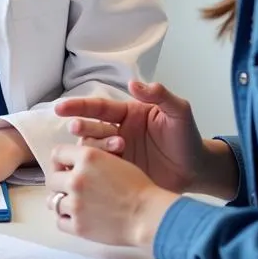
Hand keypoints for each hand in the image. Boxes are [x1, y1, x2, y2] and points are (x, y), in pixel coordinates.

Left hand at [46, 144, 177, 247]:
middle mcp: (77, 178)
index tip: (64, 167)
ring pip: (53, 202)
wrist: (148, 215)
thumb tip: (72, 165)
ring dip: (62, 202)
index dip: (60, 161)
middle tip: (68, 188)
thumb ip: (90, 160)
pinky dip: (67, 220)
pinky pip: (59, 222)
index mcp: (87, 157)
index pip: (57, 153)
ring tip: (75, 204)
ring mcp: (75, 203)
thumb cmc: (138, 187)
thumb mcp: (113, 160)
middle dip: (58, 183)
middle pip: (51, 179)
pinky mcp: (78, 226)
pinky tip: (79, 218)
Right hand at [56, 81, 227, 196]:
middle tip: (76, 128)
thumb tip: (134, 83)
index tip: (61, 107)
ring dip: (97, 146)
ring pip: (93, 149)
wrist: (197, 170)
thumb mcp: (178, 111)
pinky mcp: (120, 174)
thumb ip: (160, 94)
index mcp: (128, 113)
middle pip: (90, 127)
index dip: (79, 106)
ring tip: (118, 147)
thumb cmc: (187, 138)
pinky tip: (106, 169)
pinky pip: (101, 170)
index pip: (99, 107)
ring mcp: (118, 154)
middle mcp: (118, 131)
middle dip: (80, 126)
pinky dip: (98, 169)